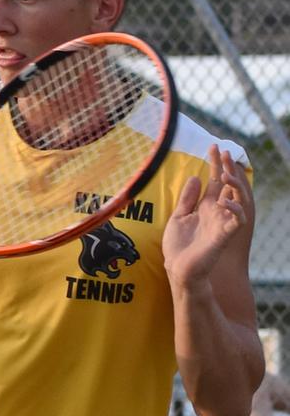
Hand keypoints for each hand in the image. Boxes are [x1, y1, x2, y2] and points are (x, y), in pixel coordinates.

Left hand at [162, 144, 253, 290]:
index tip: (213, 146)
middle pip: (227, 186)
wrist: (178, 269)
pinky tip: (224, 200)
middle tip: (224, 151)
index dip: (214, 164)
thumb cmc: (178, 246)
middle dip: (227, 168)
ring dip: (234, 185)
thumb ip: (187, 198)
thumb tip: (195, 177)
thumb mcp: (179, 217)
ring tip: (225, 172)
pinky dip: (233, 209)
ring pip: (237, 199)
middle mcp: (216, 213)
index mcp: (205, 207)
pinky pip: (236, 220)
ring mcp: (221, 223)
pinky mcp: (223, 236)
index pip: (214, 181)